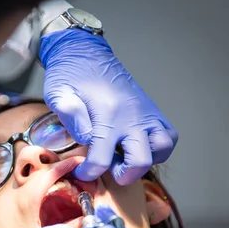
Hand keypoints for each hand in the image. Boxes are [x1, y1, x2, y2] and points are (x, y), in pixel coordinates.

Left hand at [41, 29, 177, 185]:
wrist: (85, 52)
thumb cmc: (69, 74)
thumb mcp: (58, 93)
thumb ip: (69, 115)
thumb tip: (86, 138)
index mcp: (107, 114)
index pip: (102, 159)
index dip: (88, 173)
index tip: (80, 173)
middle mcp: (131, 116)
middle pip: (140, 161)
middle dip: (122, 175)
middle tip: (107, 169)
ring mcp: (145, 113)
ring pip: (162, 149)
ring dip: (145, 161)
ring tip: (124, 157)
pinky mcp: (152, 110)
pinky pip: (169, 135)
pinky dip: (159, 148)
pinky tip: (138, 147)